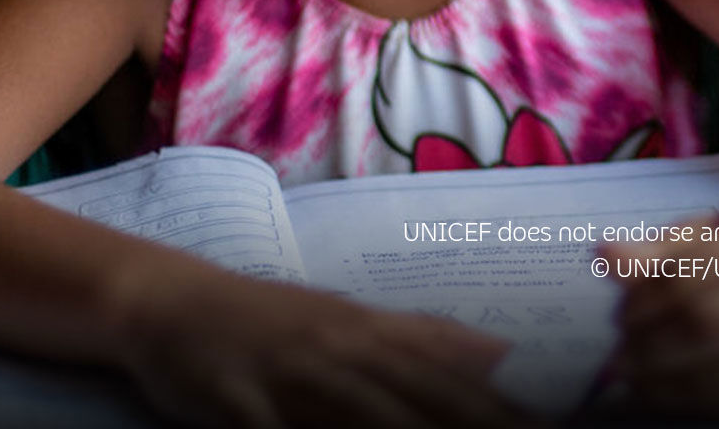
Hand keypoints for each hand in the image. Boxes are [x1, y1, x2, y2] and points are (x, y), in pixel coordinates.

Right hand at [109, 259, 522, 427]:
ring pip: (361, 413)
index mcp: (372, 330)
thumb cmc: (270, 320)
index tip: (549, 425)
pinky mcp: (237, 402)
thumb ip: (423, 338)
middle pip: (419, 393)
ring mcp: (291, 373)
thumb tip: (501, 352)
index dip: (501, 403)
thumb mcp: (352, 321)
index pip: (450, 372)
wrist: (169, 302)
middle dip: (472, 421)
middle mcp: (342, 347)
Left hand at [596, 206, 718, 419]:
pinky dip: (680, 401)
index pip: (694, 275)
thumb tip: (606, 260)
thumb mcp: (711, 236)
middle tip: (620, 349)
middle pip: (704, 326)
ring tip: (637, 367)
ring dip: (655, 378)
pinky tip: (665, 385)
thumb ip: (657, 250)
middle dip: (647, 342)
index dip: (644, 300)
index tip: (620, 312)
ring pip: (710, 376)